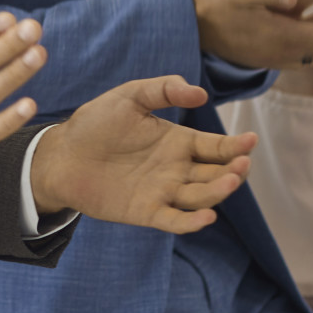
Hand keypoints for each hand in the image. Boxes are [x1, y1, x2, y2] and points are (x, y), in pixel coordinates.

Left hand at [28, 77, 256, 233]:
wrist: (62, 153)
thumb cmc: (96, 122)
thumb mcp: (130, 96)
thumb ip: (164, 89)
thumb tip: (199, 93)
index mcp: (178, 142)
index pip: (216, 147)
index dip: (236, 145)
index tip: (250, 141)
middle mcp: (177, 169)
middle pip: (215, 174)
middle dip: (233, 171)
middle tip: (242, 164)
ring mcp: (163, 192)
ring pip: (200, 197)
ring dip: (218, 192)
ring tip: (229, 181)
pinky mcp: (145, 212)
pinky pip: (174, 220)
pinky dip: (191, 222)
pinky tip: (206, 216)